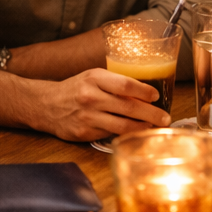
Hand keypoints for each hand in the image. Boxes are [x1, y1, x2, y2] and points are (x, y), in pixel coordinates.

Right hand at [31, 68, 172, 141]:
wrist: (46, 105)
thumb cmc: (75, 89)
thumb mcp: (92, 77)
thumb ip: (114, 83)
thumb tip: (146, 91)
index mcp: (94, 78)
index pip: (125, 85)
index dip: (144, 91)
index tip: (156, 96)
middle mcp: (91, 97)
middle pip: (128, 107)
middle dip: (151, 114)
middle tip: (165, 118)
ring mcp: (87, 116)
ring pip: (122, 125)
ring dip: (142, 127)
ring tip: (154, 127)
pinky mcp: (84, 133)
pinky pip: (111, 134)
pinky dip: (126, 134)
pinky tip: (136, 132)